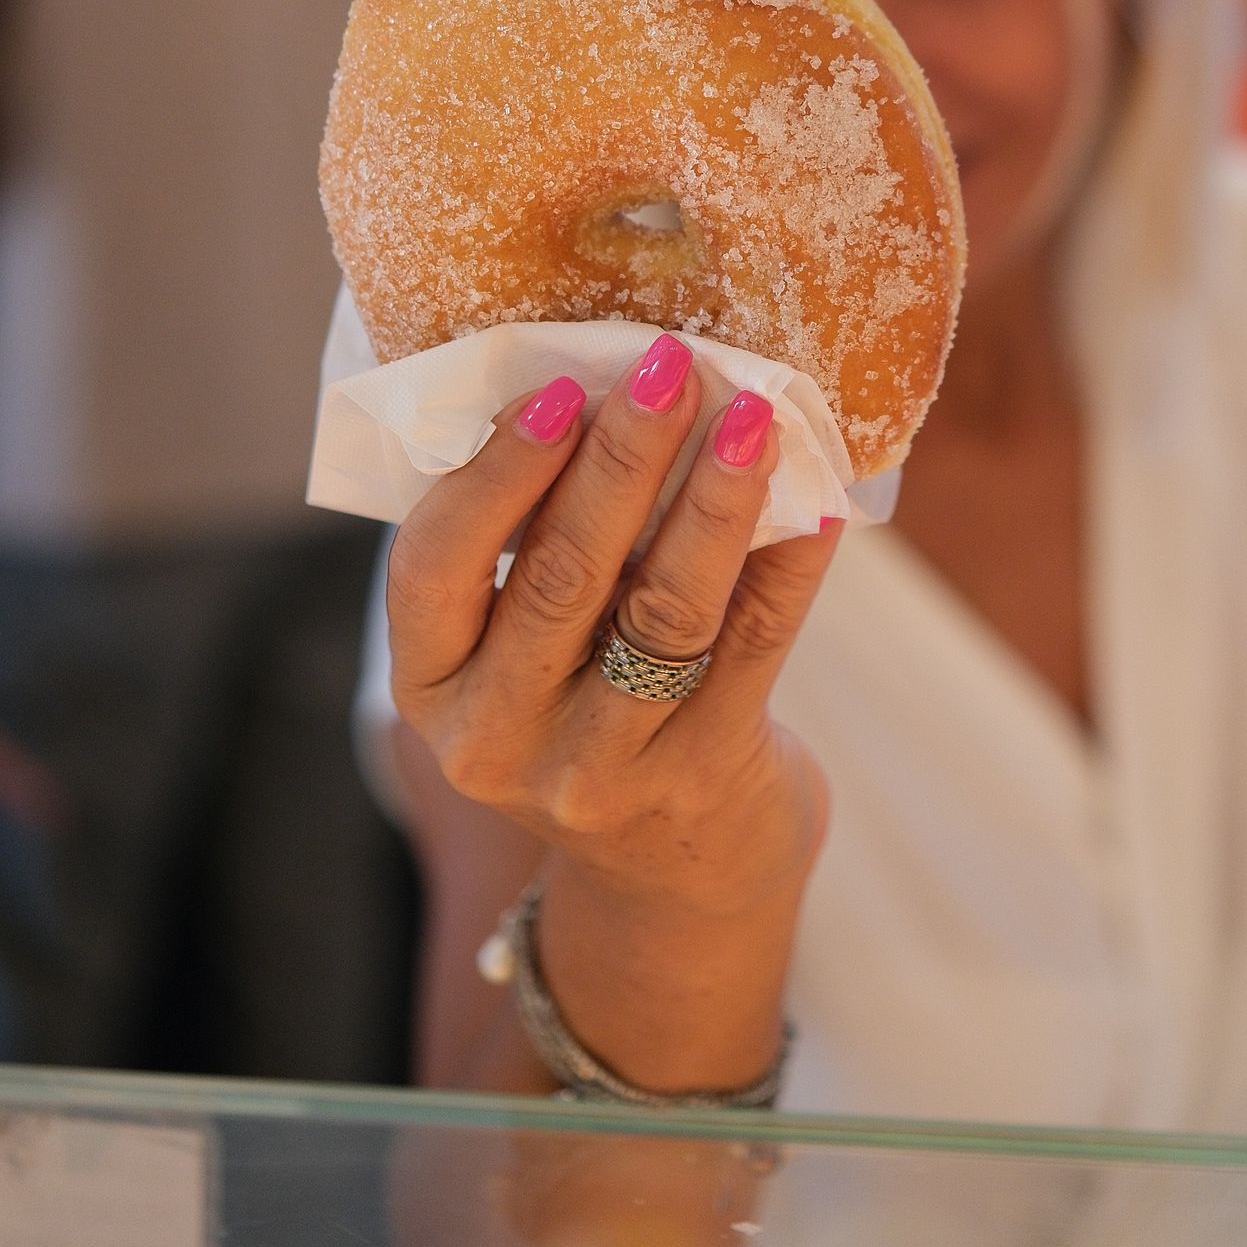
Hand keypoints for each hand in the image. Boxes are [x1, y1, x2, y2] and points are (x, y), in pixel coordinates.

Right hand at [387, 334, 842, 1091]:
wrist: (672, 879)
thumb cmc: (585, 706)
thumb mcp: (520, 651)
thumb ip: (532, 545)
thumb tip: (602, 382)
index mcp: (432, 685)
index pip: (434, 564)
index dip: (497, 471)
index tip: (560, 388)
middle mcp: (497, 737)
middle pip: (561, 574)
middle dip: (621, 457)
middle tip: (669, 366)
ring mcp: (599, 771)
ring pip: (663, 610)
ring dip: (712, 500)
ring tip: (750, 412)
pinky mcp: (700, 781)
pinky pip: (750, 647)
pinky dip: (786, 565)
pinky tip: (815, 504)